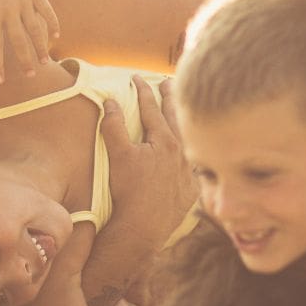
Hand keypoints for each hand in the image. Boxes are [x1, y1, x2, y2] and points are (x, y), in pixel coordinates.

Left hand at [0, 0, 58, 84]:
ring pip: (34, 28)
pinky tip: (56, 36)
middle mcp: (8, 10)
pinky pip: (46, 10)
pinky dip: (52, 22)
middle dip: (24, 60)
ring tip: (45, 62)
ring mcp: (23, 1)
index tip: (0, 82)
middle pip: (17, 40)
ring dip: (41, 46)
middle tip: (30, 76)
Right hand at [101, 76, 195, 250]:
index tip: (138, 78)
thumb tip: (110, 100)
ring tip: (181, 112)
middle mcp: (182, 152)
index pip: (151, 108)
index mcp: (164, 140)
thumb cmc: (129, 192)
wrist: (144, 227)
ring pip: (188, 139)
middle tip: (166, 84)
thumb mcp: (117, 155)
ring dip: (183, 124)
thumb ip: (113, 125)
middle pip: (175, 118)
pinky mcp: (192, 189)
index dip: (143, 91)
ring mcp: (189, 171)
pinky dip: (193, 154)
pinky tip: (193, 152)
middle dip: (169, 99)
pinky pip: (196, 166)